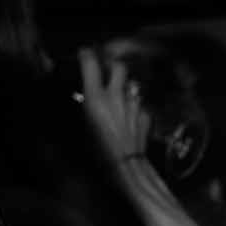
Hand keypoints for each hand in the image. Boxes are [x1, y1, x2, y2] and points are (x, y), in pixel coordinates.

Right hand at [79, 46, 151, 166]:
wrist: (126, 169)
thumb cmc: (98, 155)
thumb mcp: (80, 133)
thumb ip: (83, 112)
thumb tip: (83, 102)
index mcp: (96, 98)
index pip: (91, 63)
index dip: (87, 56)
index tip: (84, 56)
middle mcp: (116, 95)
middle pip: (118, 67)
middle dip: (113, 67)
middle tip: (107, 72)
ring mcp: (134, 104)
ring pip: (131, 86)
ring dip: (125, 89)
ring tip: (119, 99)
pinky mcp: (145, 115)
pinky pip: (139, 105)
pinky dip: (135, 109)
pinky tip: (130, 119)